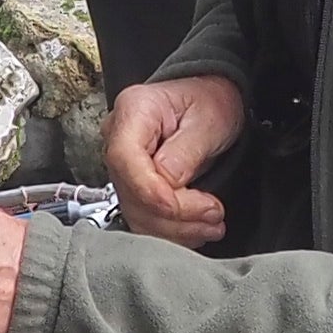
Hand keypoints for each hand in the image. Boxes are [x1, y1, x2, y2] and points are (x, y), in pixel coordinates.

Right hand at [102, 75, 246, 247]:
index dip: (151, 190)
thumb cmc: (209, 102)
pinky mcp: (133, 186)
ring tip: (211, 224)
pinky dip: (172, 231)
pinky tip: (196, 227)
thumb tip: (169, 180)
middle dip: (175, 214)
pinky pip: (144, 218)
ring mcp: (123, 165)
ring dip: (176, 229)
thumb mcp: (210, 117)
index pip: (124, 158)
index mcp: (134, 110)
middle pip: (131, 191)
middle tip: (213, 214)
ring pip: (137, 213)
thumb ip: (187, 149)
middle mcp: (119, 137)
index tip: (184, 205)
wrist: (210, 104)